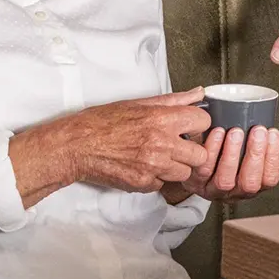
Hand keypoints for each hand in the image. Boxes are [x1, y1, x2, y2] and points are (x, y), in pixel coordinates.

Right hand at [7, 90, 211, 204]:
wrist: (75, 146)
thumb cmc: (102, 122)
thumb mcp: (138, 103)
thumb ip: (173, 100)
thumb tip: (199, 93)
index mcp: (161, 119)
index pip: (203, 122)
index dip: (197, 124)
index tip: (189, 126)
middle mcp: (161, 144)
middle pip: (200, 155)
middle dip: (192, 151)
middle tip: (178, 146)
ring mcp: (153, 166)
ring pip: (184, 173)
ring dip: (176, 167)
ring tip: (159, 158)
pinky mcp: (143, 184)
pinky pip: (162, 185)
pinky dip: (156, 178)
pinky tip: (143, 167)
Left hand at [164, 125, 278, 203]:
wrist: (193, 156)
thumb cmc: (225, 153)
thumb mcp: (250, 152)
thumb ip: (266, 149)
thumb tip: (276, 142)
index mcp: (253, 184)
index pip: (270, 179)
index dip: (273, 158)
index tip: (273, 134)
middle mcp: (235, 192)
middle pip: (249, 183)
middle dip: (256, 155)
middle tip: (258, 132)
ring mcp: (214, 190)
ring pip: (225, 180)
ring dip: (233, 154)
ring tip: (236, 132)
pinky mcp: (195, 182)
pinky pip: (204, 169)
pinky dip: (212, 150)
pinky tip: (217, 133)